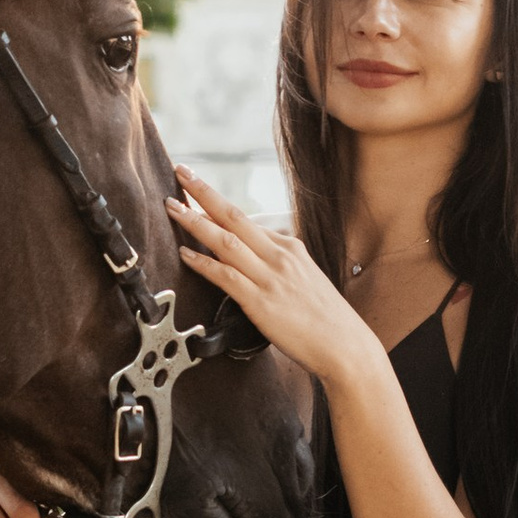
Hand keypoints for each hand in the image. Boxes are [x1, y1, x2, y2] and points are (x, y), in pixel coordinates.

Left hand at [168, 169, 379, 387]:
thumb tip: (258, 256)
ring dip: (195, 221)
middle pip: (234, 216)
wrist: (345, 345)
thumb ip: (281, 264)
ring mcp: (270, 277)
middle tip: (181, 172)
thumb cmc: (326, 318)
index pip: (246, 220)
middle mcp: (279, 256)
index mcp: (290, 248)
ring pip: (226, 241)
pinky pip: (226, 276)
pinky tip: (186, 253)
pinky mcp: (261, 302)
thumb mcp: (306, 278)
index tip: (197, 187)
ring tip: (172, 207)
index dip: (217, 202)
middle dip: (204, 192)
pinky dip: (203, 262)